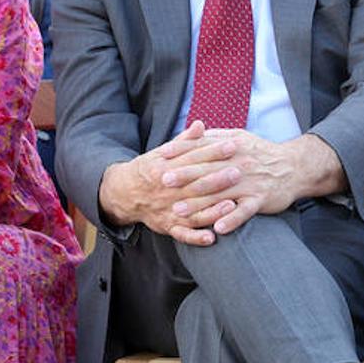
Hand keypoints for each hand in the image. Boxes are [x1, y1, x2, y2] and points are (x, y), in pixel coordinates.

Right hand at [98, 121, 239, 246]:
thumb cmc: (150, 169)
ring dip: (211, 210)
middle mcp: (166, 190)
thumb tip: (200, 124)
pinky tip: (212, 238)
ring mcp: (167, 209)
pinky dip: (196, 237)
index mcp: (165, 167)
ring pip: (191, 211)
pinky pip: (182, 234)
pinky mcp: (167, 226)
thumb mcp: (162, 152)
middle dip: (217, 179)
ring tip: (232, 205)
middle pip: (194, 184)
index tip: (232, 146)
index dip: (213, 151)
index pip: (192, 158)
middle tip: (238, 172)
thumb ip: (184, 141)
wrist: (124, 193)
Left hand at [158, 129, 305, 235]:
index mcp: (232, 146)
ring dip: (198, 203)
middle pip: (207, 170)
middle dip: (184, 176)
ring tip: (178, 211)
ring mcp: (249, 182)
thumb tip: (192, 130)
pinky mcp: (260, 199)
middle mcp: (239, 163)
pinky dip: (231, 219)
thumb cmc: (260, 153)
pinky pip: (244, 211)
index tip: (161, 155)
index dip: (181, 150)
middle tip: (162, 182)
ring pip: (220, 194)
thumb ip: (215, 136)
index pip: (202, 147)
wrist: (294, 167)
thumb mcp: (239, 137)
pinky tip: (217, 228)